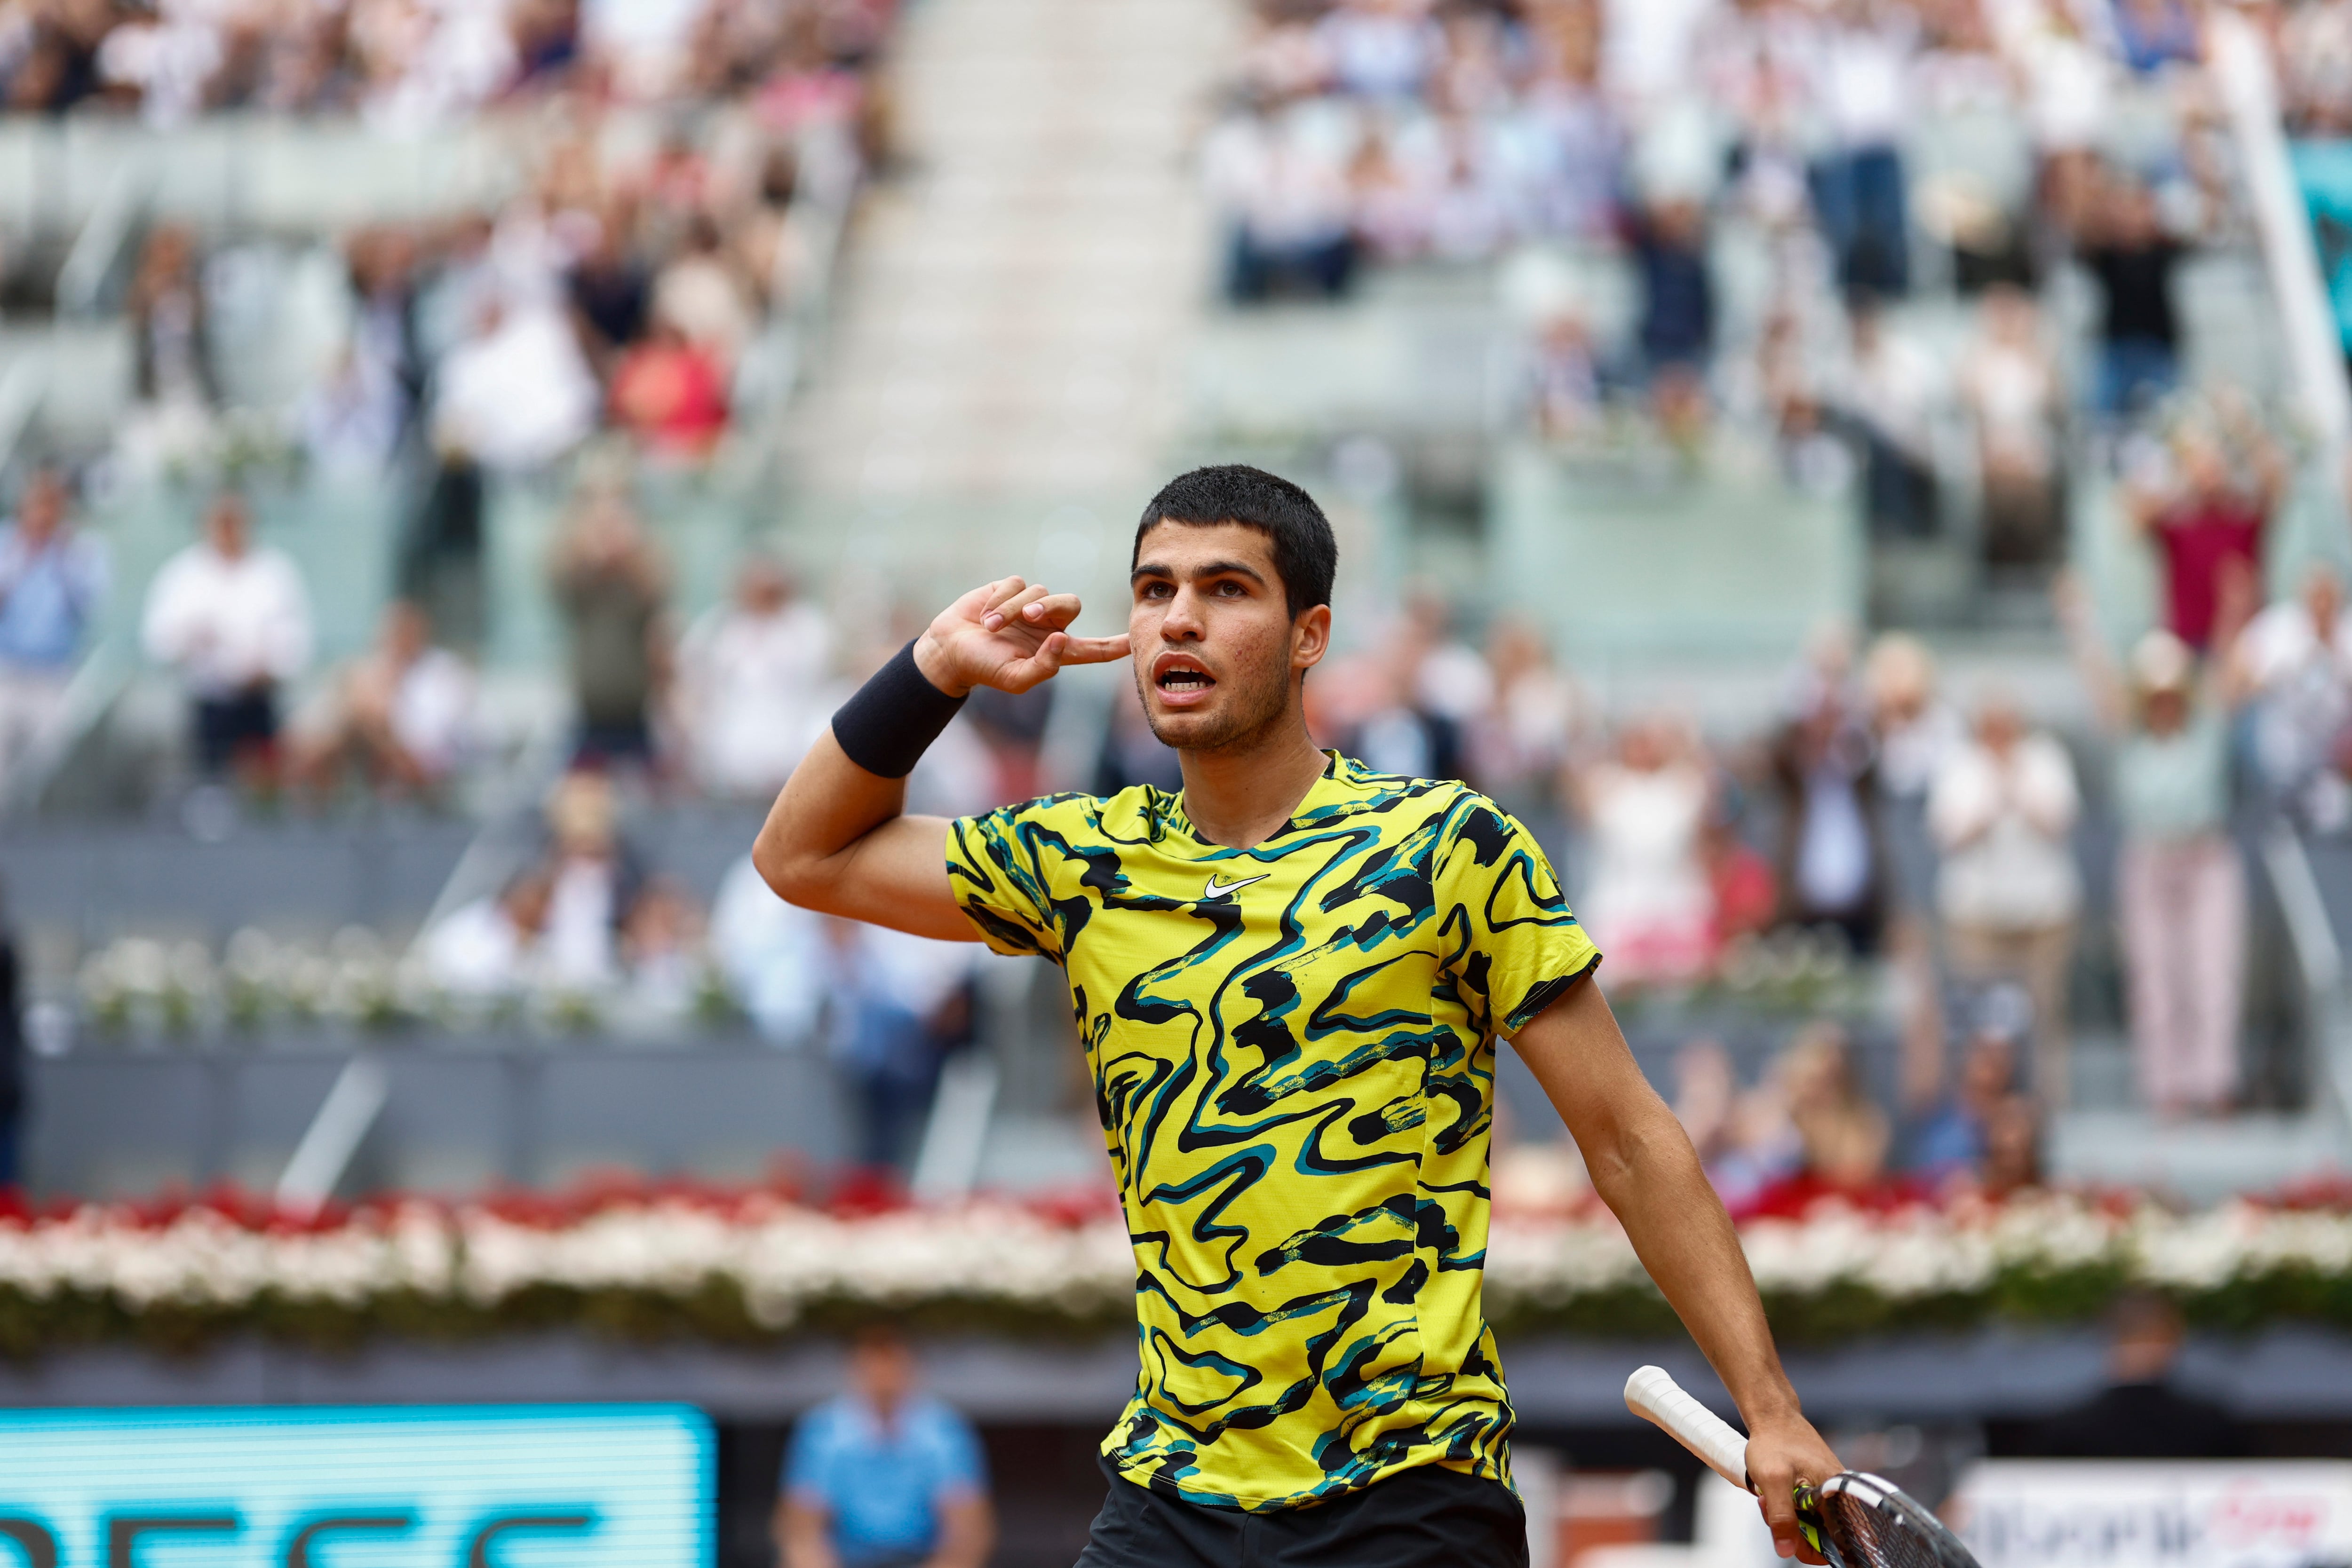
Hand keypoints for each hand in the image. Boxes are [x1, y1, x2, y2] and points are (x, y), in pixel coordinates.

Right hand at [912, 576, 1129, 697]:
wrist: (950, 648)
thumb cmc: (984, 668)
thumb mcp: (1015, 679)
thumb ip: (1044, 666)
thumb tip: (1063, 638)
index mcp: (1056, 650)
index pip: (1093, 648)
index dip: (1114, 645)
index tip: (1136, 640)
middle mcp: (1048, 625)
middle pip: (1070, 604)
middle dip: (1050, 607)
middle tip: (1029, 617)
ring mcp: (1030, 605)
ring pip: (1039, 592)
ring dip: (1014, 609)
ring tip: (992, 626)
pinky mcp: (1011, 589)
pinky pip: (1016, 584)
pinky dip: (1000, 599)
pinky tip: (985, 614)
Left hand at [1745, 1410, 1841, 1563]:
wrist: (1773, 1416)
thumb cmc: (1774, 1441)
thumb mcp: (1773, 1480)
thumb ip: (1782, 1516)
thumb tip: (1786, 1551)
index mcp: (1838, 1497)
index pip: (1838, 1544)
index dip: (1810, 1548)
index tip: (1787, 1536)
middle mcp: (1840, 1497)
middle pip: (1820, 1534)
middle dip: (1792, 1529)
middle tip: (1769, 1506)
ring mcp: (1829, 1492)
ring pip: (1810, 1522)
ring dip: (1786, 1516)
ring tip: (1767, 1495)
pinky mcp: (1819, 1488)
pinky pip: (1806, 1509)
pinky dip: (1788, 1506)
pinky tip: (1774, 1491)